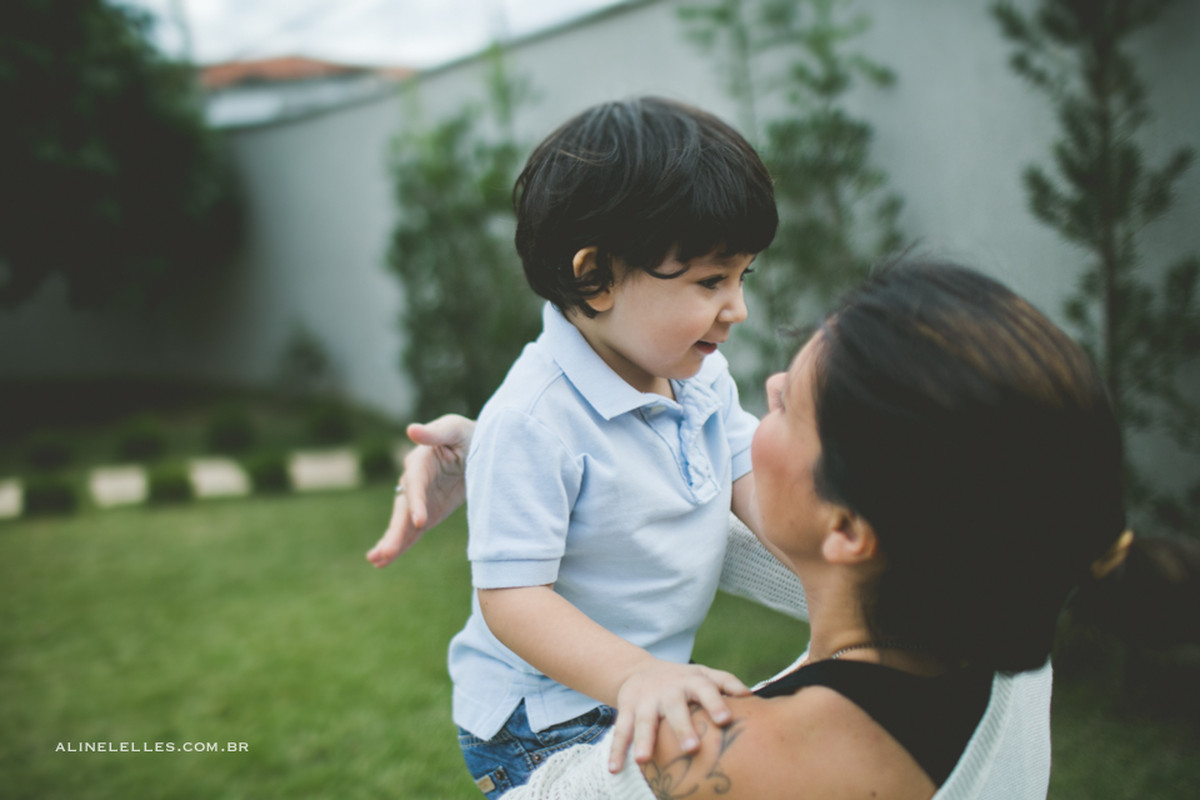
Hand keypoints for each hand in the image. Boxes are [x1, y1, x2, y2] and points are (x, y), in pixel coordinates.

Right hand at [366, 414, 474, 566]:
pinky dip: (400, 546)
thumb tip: (411, 429)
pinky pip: (412, 532)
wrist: (476, 450)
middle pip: (403, 509)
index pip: (415, 484)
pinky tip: (384, 561)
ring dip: (391, 542)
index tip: (420, 521)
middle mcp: (412, 483)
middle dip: (395, 531)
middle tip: (383, 553)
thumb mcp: (453, 429)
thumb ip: (434, 433)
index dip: (416, 502)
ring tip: (376, 560)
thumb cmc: (465, 435)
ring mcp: (418, 501)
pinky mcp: (426, 514)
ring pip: (403, 524)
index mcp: (419, 461)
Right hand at [608, 660, 748, 772]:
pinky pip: (621, 731)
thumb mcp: (704, 675)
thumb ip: (727, 683)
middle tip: (692, 748)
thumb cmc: (683, 681)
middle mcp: (668, 690)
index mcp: (691, 682)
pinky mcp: (626, 709)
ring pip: (643, 721)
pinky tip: (615, 769)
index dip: (715, 704)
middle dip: (681, 727)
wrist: (639, 670)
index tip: (725, 720)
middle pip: (674, 708)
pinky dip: (616, 750)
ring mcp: (645, 701)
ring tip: (643, 760)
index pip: (706, 690)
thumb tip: (753, 697)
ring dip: (643, 740)